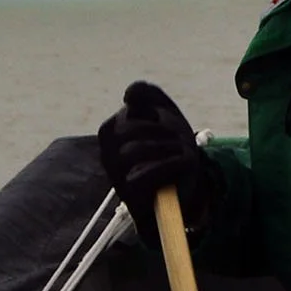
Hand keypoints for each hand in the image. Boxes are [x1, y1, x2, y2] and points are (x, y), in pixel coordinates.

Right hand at [97, 80, 208, 227]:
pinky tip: (183, 163)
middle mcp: (107, 154)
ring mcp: (117, 176)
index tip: (162, 120)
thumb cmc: (169, 142)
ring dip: (167, 146)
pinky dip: (169, 166)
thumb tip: (128, 95)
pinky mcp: (131, 196)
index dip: (152, 112)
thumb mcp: (163, 111)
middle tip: (178, 137)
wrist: (182, 184)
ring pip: (134, 150)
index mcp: (110, 132)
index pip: (129, 111)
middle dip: (160, 130)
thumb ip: (146, 94)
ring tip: (182, 150)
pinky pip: (142, 176)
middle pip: (129, 130)